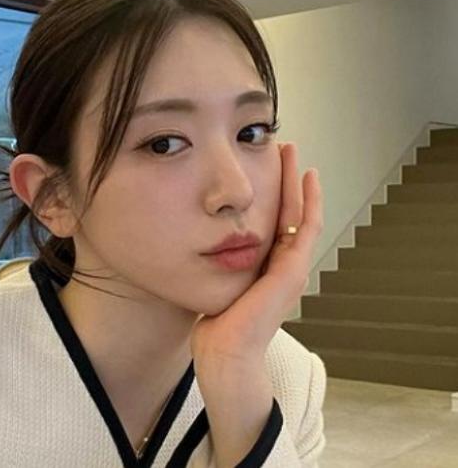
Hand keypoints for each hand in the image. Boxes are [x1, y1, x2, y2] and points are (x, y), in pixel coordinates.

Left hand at [191, 142, 322, 364]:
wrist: (226, 354)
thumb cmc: (216, 328)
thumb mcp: (216, 285)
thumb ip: (214, 266)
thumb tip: (194, 247)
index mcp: (266, 269)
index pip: (275, 222)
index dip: (272, 193)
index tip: (263, 166)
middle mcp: (283, 266)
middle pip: (290, 211)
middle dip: (286, 178)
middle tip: (281, 148)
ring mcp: (292, 267)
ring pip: (300, 212)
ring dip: (297, 180)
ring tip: (290, 152)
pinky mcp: (294, 270)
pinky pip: (306, 226)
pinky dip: (309, 200)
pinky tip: (307, 176)